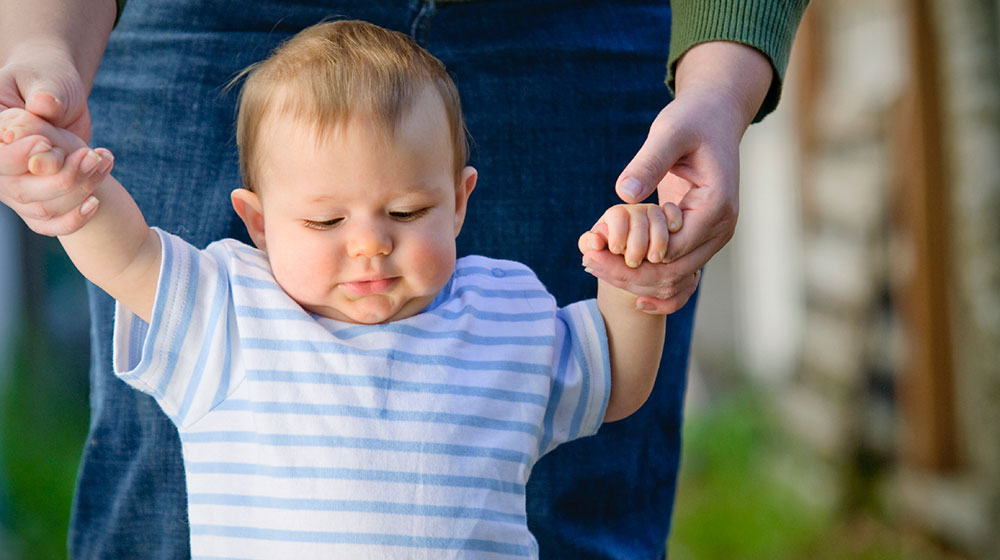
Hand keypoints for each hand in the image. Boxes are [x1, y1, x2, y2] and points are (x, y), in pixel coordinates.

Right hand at [0, 40, 94, 234]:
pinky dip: (74, 219)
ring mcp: (13, 185)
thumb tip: (44, 106)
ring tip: (102, 162)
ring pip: (39, 206)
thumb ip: (45, 95)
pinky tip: (95, 201)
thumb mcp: (47, 79)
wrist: (58, 95)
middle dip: (61, 177)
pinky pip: (49, 223)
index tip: (47, 143)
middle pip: (18, 187)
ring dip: (78, 191)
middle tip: (92, 156)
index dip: (21, 156)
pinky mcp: (35, 199)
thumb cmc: (49, 79)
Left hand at [585, 42, 772, 313]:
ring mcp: (714, 236)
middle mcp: (721, 228)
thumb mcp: (668, 134)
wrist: (714, 118)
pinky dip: (649, 278)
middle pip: (673, 272)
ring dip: (634, 278)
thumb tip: (624, 195)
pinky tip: (621, 284)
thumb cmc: (691, 120)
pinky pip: (678, 269)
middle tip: (585, 263)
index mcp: (716, 207)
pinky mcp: (701, 236)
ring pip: (674, 277)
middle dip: (627, 274)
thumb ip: (648, 163)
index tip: (591, 254)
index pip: (671, 252)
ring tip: (592, 265)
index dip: (630, 259)